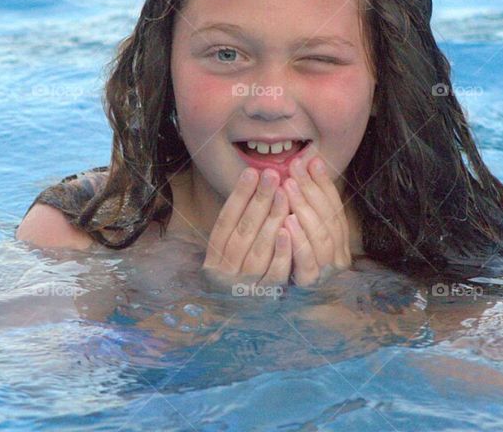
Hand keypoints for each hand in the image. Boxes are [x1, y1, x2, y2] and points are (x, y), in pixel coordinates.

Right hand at [202, 167, 292, 288]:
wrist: (238, 328)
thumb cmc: (239, 283)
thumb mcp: (230, 260)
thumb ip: (239, 232)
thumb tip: (254, 190)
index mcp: (213, 260)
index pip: (225, 222)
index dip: (238, 196)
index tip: (252, 172)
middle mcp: (224, 273)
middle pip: (243, 231)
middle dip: (259, 200)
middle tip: (274, 175)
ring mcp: (244, 287)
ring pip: (259, 248)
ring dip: (273, 219)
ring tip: (285, 194)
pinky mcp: (264, 299)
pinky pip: (274, 272)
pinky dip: (282, 251)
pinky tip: (290, 229)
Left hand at [282, 156, 351, 285]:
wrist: (280, 305)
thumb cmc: (289, 260)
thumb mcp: (301, 230)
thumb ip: (306, 203)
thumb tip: (310, 161)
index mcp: (340, 241)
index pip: (335, 206)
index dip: (323, 183)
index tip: (310, 161)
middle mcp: (339, 256)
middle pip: (328, 218)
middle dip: (311, 191)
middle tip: (294, 171)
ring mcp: (326, 271)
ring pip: (321, 237)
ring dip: (305, 210)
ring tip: (290, 190)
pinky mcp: (309, 285)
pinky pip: (307, 261)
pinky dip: (298, 240)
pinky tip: (285, 222)